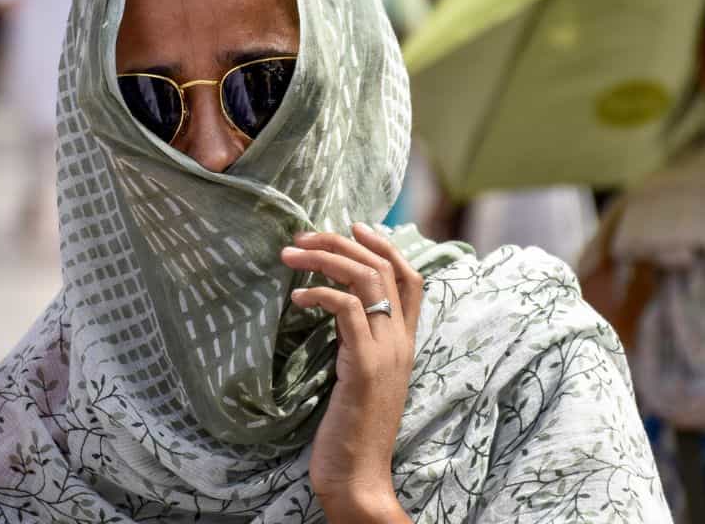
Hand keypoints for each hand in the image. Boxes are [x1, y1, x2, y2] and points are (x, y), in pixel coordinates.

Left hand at [281, 223, 422, 522]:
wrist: (359, 478)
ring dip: (326, 258)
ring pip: (367, 280)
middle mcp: (401, 343)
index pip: (412, 278)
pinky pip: (346, 309)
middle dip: (343, 242)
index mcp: (405, 345)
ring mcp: (386, 353)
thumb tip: (332, 311)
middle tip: (304, 236)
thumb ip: (356, 345)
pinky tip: (297, 296)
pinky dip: (320, 293)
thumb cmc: (351, 433)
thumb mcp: (359, 379)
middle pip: (385, 268)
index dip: (387, 245)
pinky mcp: (363, 367)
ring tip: (291, 254)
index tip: (354, 226)